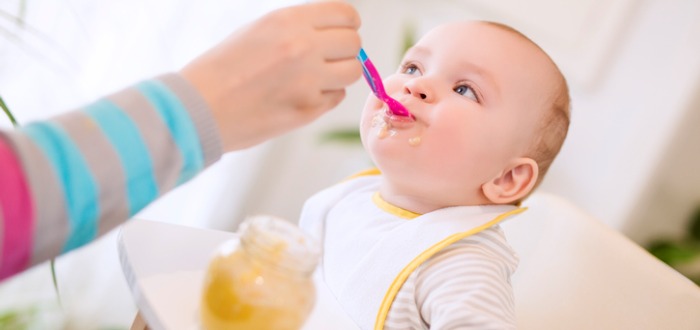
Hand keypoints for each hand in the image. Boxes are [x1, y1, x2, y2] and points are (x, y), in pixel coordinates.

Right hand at [181, 2, 361, 150]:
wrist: (198, 109)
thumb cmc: (222, 69)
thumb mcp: (258, 31)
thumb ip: (298, 28)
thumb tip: (333, 31)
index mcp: (288, 21)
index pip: (346, 14)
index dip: (347, 24)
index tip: (342, 32)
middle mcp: (303, 47)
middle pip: (354, 43)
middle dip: (344, 50)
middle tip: (328, 59)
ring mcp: (308, 81)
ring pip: (353, 72)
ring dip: (339, 74)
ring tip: (316, 78)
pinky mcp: (308, 110)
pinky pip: (336, 97)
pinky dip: (324, 97)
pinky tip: (300, 96)